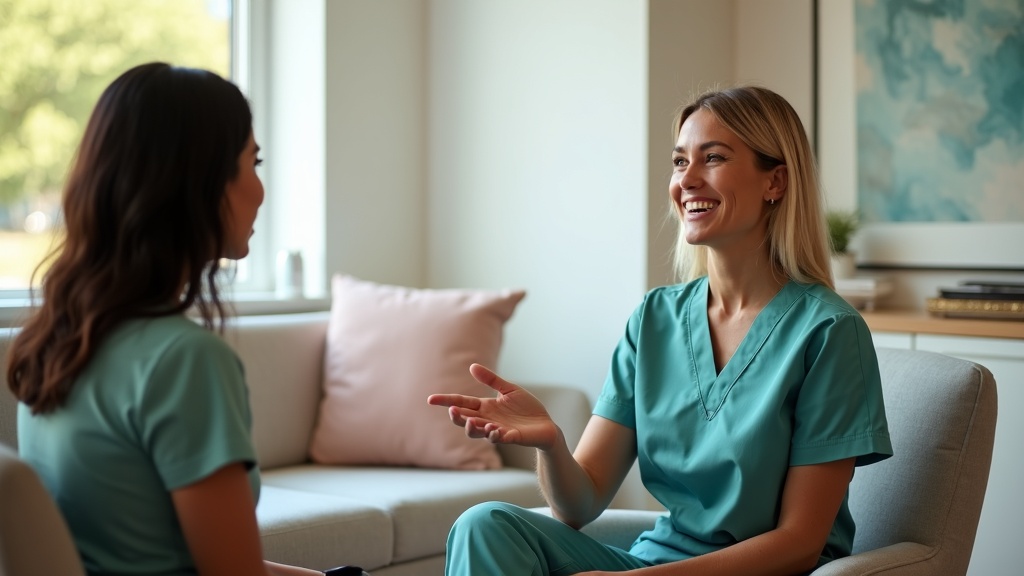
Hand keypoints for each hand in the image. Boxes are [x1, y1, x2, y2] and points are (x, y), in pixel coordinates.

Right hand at [427, 364, 559, 450]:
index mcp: (485, 407)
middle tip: (452, 411)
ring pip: (478, 433)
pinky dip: (496, 435)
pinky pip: (500, 439)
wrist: (546, 425)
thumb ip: (491, 380)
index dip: (446, 401)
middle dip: (457, 417)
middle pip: (465, 420)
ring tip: (473, 422)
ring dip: (474, 428)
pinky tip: (495, 430)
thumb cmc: (527, 408)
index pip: (461, 403)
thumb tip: (472, 366)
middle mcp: (488, 420)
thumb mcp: (509, 389)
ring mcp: (498, 431)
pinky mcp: (512, 438)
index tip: (430, 399)